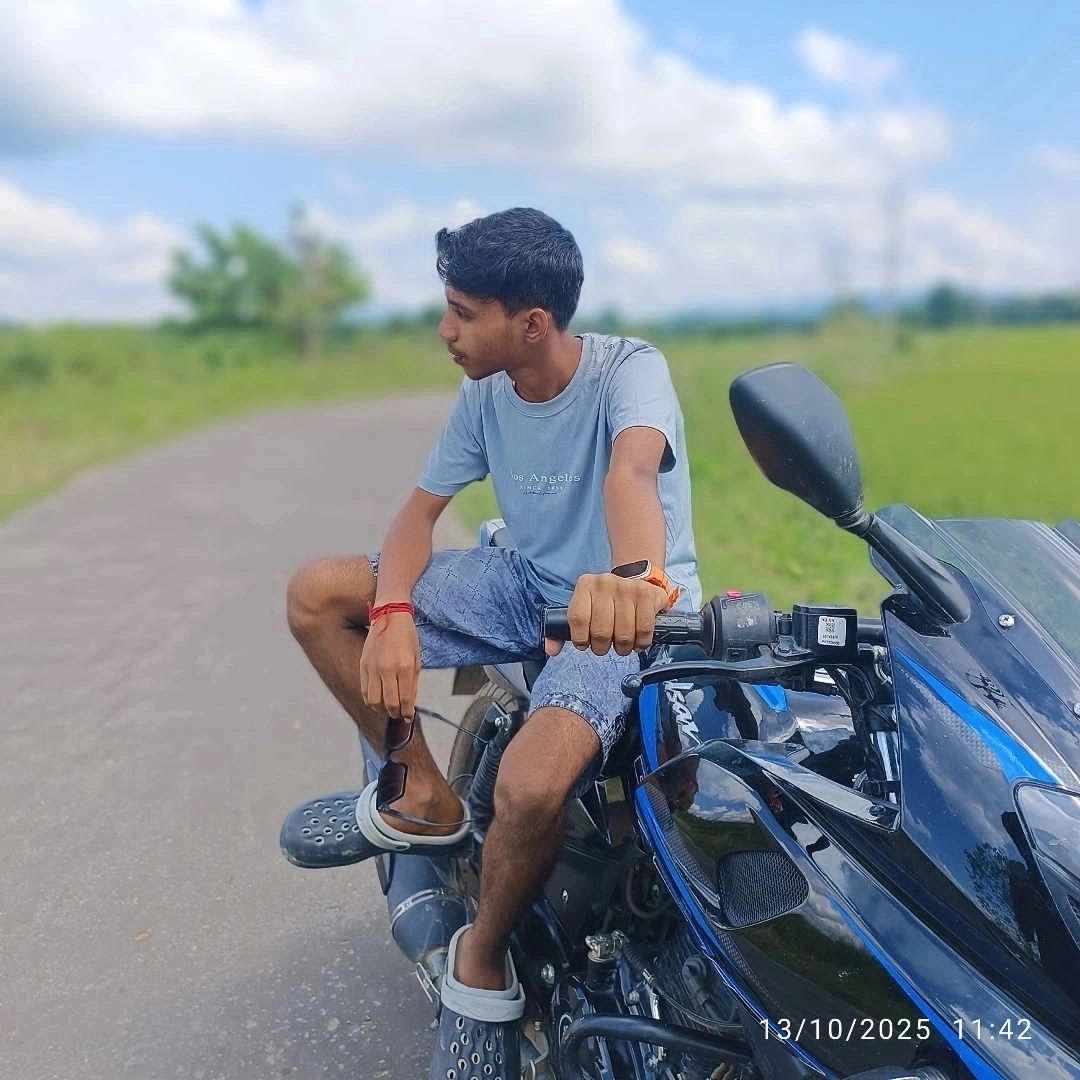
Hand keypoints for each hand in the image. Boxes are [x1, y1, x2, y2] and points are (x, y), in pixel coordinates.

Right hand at [358, 613, 420, 717]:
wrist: (390, 615)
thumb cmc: (406, 636)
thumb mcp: (416, 659)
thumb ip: (412, 683)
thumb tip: (410, 703)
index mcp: (404, 667)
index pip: (404, 700)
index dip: (407, 712)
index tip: (409, 716)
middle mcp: (387, 669)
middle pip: (388, 704)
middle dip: (395, 714)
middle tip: (399, 715)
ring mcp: (372, 667)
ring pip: (373, 701)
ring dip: (381, 709)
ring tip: (388, 708)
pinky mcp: (363, 665)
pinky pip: (364, 690)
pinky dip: (371, 700)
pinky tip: (378, 699)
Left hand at [545, 572, 669, 657]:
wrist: (637, 581)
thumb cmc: (606, 604)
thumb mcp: (583, 611)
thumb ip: (562, 631)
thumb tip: (550, 650)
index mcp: (585, 585)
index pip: (577, 618)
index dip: (581, 638)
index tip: (585, 644)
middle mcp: (605, 582)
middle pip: (601, 631)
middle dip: (603, 647)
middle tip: (606, 645)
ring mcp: (627, 587)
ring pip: (623, 634)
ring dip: (623, 647)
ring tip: (623, 644)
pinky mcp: (647, 595)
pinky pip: (643, 630)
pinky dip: (641, 642)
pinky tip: (638, 640)